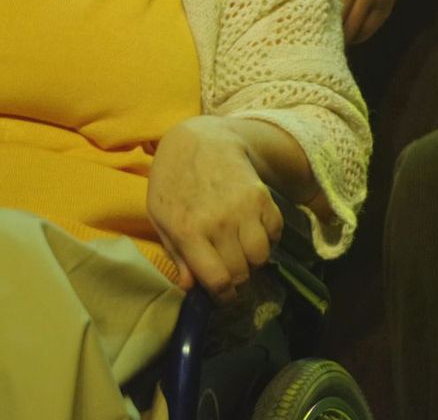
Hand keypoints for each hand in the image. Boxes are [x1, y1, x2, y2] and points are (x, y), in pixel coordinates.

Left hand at [147, 116, 285, 301]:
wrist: (200, 140)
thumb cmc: (173, 182)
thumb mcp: (161, 219)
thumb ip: (177, 254)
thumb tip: (191, 287)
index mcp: (189, 232)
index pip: (218, 280)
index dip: (223, 296)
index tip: (222, 296)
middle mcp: (219, 223)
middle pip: (242, 272)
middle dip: (237, 281)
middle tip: (231, 276)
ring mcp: (244, 208)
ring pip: (261, 256)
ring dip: (253, 262)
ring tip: (242, 255)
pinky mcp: (262, 196)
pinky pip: (275, 232)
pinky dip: (269, 240)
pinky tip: (254, 233)